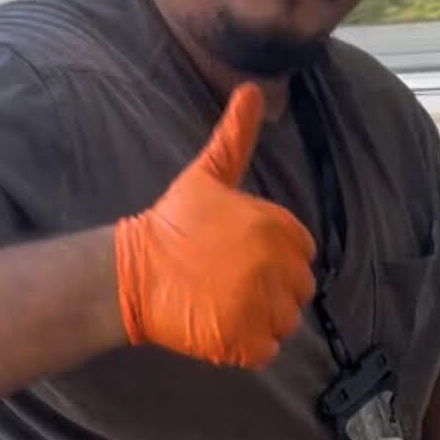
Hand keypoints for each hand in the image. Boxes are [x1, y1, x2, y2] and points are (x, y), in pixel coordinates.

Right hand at [114, 84, 315, 366]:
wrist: (136, 271)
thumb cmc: (172, 223)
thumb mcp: (207, 176)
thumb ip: (235, 137)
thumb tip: (252, 89)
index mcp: (276, 229)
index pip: (302, 252)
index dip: (277, 257)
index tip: (246, 258)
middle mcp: (275, 268)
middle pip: (298, 290)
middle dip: (272, 289)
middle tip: (232, 285)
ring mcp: (261, 308)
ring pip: (285, 321)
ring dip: (262, 319)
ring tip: (226, 306)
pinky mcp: (245, 341)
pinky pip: (267, 350)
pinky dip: (249, 346)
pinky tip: (224, 328)